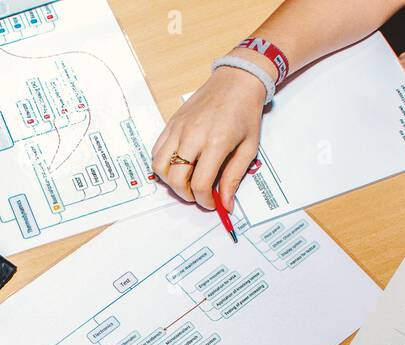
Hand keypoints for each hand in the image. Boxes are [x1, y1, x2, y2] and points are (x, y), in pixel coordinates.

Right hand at [152, 64, 267, 208]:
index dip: (204, 200)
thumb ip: (234, 177)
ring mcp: (178, 129)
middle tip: (198, 195)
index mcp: (215, 143)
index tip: (211, 203)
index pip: (200, 184)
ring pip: (160, 167)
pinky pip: (156, 151)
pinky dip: (162, 165)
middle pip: (176, 180)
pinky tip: (177, 166)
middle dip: (186, 195)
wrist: (236, 80)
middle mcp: (193, 136)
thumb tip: (226, 203)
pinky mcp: (171, 124)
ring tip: (185, 182)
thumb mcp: (248, 148)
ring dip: (170, 182)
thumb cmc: (245, 112)